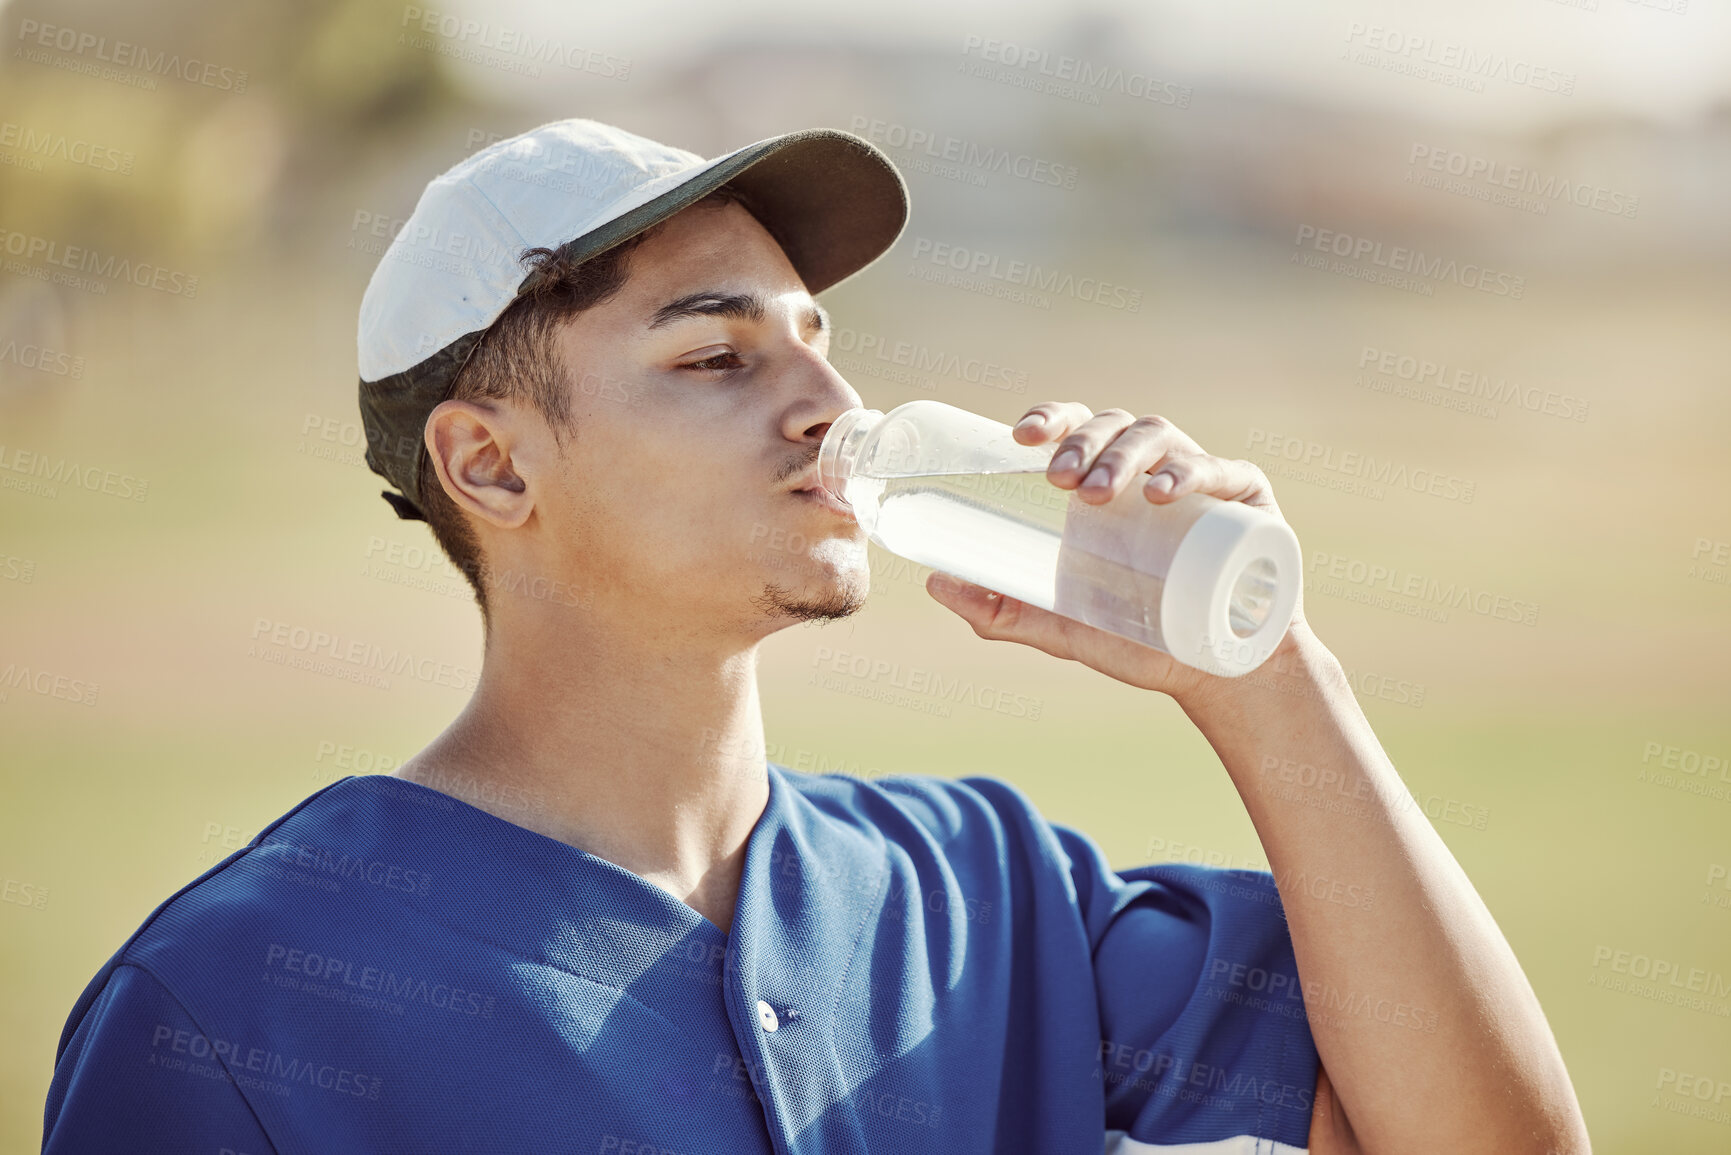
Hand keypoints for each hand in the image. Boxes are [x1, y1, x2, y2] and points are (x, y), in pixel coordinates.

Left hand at [924, 402, 1308, 697]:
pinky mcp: (1248, 502)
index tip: (1019, 437)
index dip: (1049, 420)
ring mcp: (1202, 481)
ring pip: (1160, 436)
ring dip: (1126, 454)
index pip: (1074, 431)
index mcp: (1106, 487)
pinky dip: (1194, 471)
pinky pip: (1224, 471)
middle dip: (1082, 442)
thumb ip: (1000, 611)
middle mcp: (1150, 472)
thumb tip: (934, 584)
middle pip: (1112, 426)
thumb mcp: (1062, 629)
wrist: (1218, 677)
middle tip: (1058, 478)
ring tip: (1099, 493)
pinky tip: (1165, 492)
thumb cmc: (1141, 642)